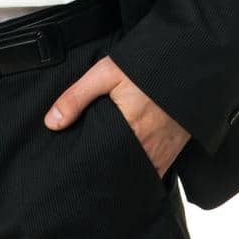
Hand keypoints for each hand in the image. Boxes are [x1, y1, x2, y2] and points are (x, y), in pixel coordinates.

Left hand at [43, 53, 190, 177]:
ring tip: (108, 175)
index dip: (92, 172)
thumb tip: (51, 123)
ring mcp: (165, 149)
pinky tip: (131, 167)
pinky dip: (144, 172)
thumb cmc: (145, 65)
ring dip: (126, 175)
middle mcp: (149, 145)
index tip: (79, 175)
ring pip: (141, 175)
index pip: (105, 164)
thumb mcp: (105, 73)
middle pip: (123, 172)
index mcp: (129, 129)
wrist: (187, 60)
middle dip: (107, 176)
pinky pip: (158, 170)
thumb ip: (77, 97)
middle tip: (90, 178)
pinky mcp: (175, 147)